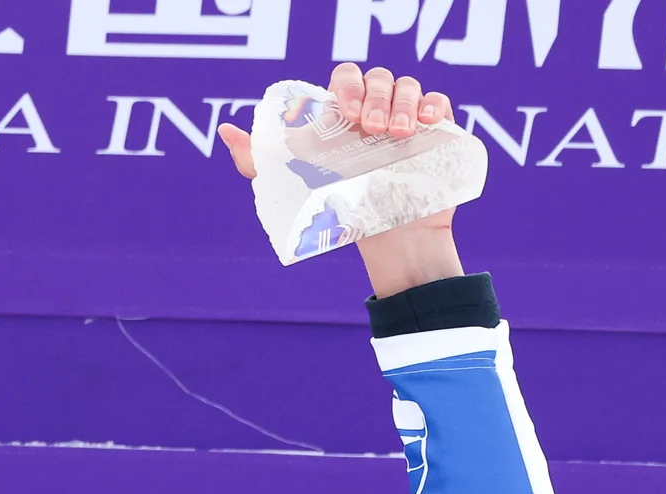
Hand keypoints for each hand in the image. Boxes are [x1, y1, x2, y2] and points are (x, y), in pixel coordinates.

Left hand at [218, 64, 466, 299]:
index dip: (346, 86)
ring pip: (408, 87)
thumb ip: (259, 160)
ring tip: (397, 134)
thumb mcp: (293, 186)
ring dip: (403, 102)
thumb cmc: (339, 211)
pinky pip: (440, 103)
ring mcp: (408, 121)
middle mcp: (376, 112)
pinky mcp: (435, 135)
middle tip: (372, 127)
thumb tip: (225, 131)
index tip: (345, 110)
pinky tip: (428, 119)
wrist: (387, 243)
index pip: (345, 79)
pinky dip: (435, 103)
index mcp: (345, 115)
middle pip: (378, 79)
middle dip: (375, 96)